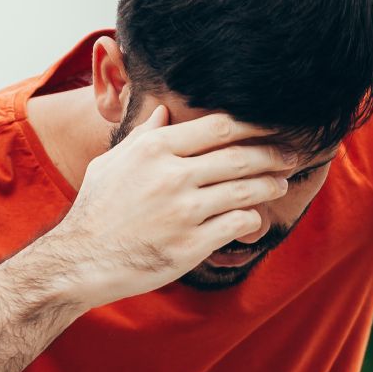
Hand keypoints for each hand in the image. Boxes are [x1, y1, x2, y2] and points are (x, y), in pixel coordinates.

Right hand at [42, 106, 292, 307]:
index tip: (271, 128)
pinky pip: (237, 224)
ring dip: (269, 185)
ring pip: (244, 190)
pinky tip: (255, 217)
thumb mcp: (112, 163)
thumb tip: (163, 110)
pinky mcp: (191, 245)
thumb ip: (143, 136)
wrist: (81, 260)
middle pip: (239, 156)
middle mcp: (172, 176)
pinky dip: (252, 219)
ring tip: (281, 183)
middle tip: (291, 155)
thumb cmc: (96, 210)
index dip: (253, 126)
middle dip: (272, 155)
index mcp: (154, 150)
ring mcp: (183, 212)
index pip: (218, 127)